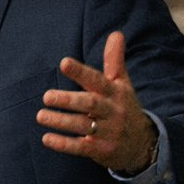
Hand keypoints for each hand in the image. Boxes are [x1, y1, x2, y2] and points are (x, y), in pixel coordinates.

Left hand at [38, 30, 157, 173]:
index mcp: (114, 93)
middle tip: (46, 96)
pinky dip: (63, 144)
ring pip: (83, 126)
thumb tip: (116, 33)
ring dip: (61, 121)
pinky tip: (46, 138)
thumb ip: (114, 61)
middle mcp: (112, 111)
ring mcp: (108, 132)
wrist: (143, 143)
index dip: (81, 72)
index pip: (97, 80)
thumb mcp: (122, 84)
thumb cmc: (124, 108)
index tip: (63, 62)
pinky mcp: (101, 150)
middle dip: (68, 100)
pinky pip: (81, 147)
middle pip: (90, 104)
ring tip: (40, 115)